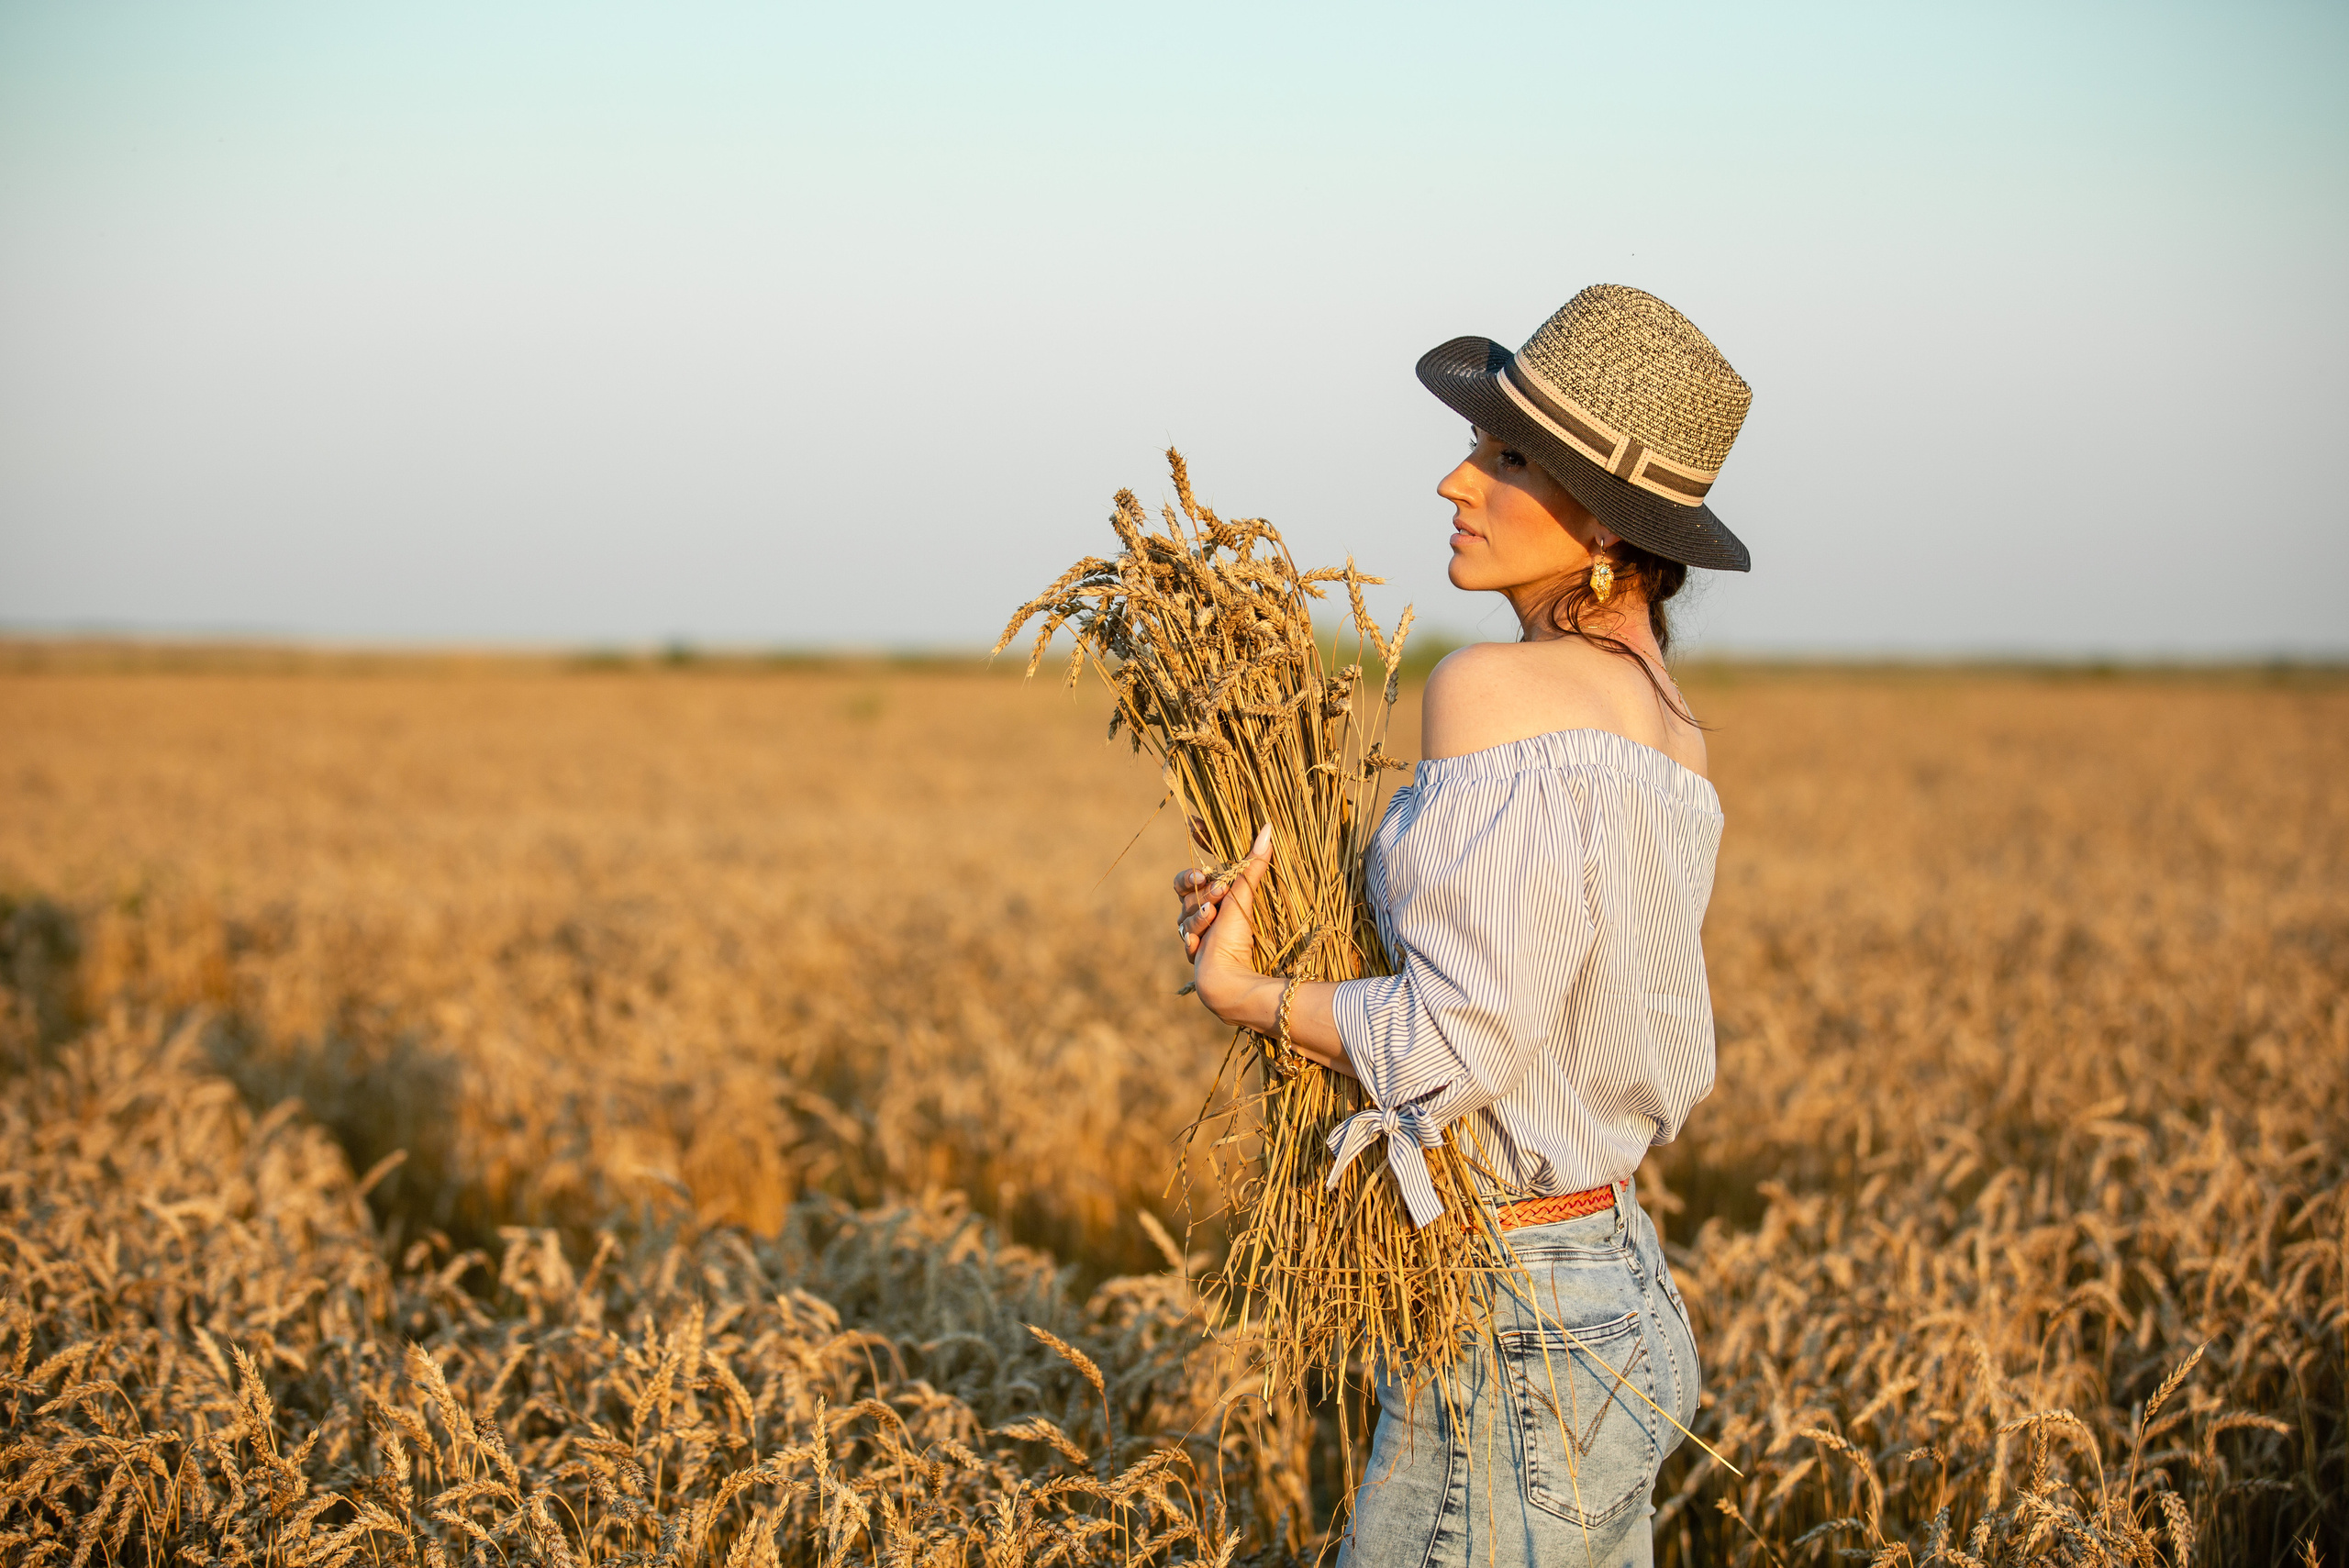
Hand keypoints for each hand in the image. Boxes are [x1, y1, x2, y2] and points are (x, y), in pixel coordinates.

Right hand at [1170, 820, 1266, 960]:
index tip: (1193, 837)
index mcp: (1214, 896)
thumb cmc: (1243, 935)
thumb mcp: (1246, 894)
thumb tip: (1268, 829)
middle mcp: (1202, 912)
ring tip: (1214, 916)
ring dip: (1200, 914)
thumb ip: (1254, 863)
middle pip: (1185, 891)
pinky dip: (1193, 935)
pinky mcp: (1190, 948)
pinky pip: (1184, 935)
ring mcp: (1193, 930)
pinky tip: (1200, 941)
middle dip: (1199, 890)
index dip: (1193, 853)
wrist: (1231, 976)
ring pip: (1184, 913)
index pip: (1193, 872)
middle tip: (1216, 891)